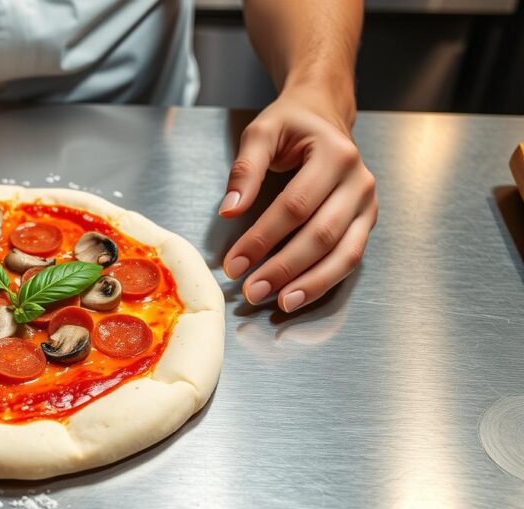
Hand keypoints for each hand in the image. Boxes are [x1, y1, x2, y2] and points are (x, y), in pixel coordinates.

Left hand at [219, 86, 377, 312]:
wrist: (325, 115)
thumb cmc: (292, 124)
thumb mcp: (262, 132)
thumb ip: (245, 170)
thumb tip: (229, 210)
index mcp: (335, 155)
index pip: (295, 206)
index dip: (263, 238)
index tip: (233, 263)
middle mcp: (359, 181)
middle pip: (321, 235)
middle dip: (285, 268)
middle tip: (252, 291)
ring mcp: (367, 204)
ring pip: (344, 254)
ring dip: (311, 284)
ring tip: (280, 303)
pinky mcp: (365, 222)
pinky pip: (350, 258)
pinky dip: (325, 281)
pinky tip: (299, 295)